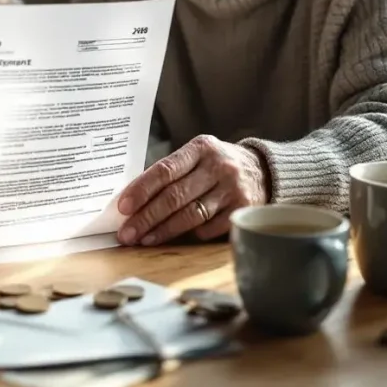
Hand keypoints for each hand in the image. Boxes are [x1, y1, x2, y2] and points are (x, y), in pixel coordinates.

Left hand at [116, 135, 268, 244]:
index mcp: (201, 147)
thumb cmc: (217, 165)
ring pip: (190, 215)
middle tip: (127, 232)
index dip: (142, 189)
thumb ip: (171, 172)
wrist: (263, 170)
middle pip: (175, 196)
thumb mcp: (197, 156)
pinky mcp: (241, 210)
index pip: (166, 170)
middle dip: (147, 217)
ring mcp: (232, 190)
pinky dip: (188, 235)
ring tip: (143, 239)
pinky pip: (207, 228)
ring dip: (163, 230)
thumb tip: (134, 199)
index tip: (123, 207)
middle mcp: (218, 166)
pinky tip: (173, 239)